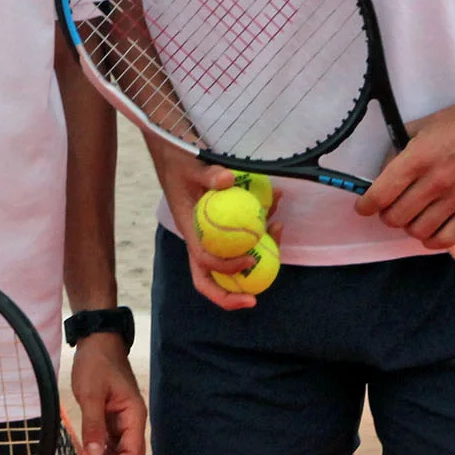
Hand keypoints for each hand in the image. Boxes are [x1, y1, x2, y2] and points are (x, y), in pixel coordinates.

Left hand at [69, 336, 146, 454]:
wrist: (97, 342)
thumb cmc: (96, 364)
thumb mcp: (90, 394)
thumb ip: (93, 425)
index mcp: (134, 416)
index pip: (133, 454)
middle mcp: (133, 422)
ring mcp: (123, 422)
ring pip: (121, 454)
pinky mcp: (113, 420)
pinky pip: (111, 444)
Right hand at [145, 138, 265, 310]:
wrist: (174, 154)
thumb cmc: (178, 162)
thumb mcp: (189, 166)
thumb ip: (208, 174)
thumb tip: (227, 180)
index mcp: (190, 231)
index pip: (205, 261)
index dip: (226, 267)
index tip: (250, 260)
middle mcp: (200, 239)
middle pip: (211, 277)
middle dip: (230, 294)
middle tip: (254, 300)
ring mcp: (212, 234)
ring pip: (233, 257)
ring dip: (258, 251)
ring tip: (279, 227)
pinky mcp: (223, 224)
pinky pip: (244, 233)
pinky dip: (261, 224)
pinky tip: (275, 205)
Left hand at [355, 94, 454, 247]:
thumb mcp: (417, 129)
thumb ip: (396, 154)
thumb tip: (380, 179)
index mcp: (418, 158)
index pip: (380, 195)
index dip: (365, 206)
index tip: (363, 207)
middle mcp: (436, 181)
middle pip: (396, 217)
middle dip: (387, 215)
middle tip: (391, 207)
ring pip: (418, 231)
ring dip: (409, 226)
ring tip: (412, 216)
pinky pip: (447, 239)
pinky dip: (432, 240)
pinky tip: (429, 230)